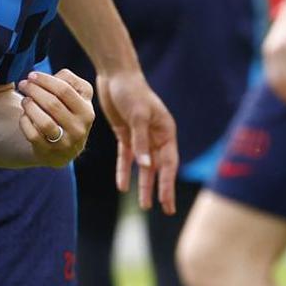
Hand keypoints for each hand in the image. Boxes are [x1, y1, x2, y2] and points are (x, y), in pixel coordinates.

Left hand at [17, 69, 95, 167]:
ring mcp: (66, 143)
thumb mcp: (75, 98)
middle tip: (23, 84)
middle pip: (53, 103)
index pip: (65, 89)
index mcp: (87, 110)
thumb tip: (42, 77)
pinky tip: (24, 116)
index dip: (45, 80)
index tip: (32, 75)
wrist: (63, 150)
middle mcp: (80, 128)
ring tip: (24, 100)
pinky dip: (25, 122)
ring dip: (29, 106)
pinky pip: (33, 135)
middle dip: (34, 90)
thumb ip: (66, 81)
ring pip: (44, 121)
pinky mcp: (50, 153)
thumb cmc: (66, 114)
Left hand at [95, 68, 178, 213]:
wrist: (115, 75)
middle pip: (159, 168)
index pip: (169, 163)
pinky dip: (124, 171)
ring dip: (143, 185)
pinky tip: (122, 186)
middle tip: (163, 210)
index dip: (168, 184)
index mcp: (166, 131)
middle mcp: (156, 136)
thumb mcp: (138, 115)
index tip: (167, 203)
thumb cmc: (131, 91)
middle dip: (161, 189)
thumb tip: (146, 166)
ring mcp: (140, 137)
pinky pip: (126, 157)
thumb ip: (141, 141)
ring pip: (143, 166)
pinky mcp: (125, 134)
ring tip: (144, 205)